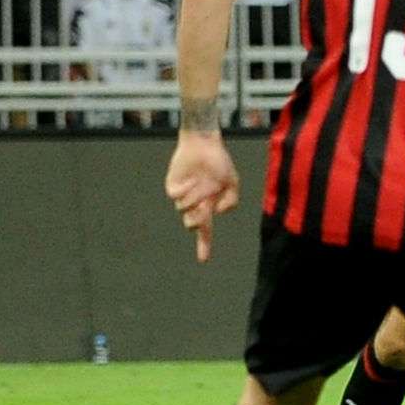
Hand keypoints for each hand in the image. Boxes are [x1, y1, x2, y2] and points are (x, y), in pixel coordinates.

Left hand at [165, 131, 239, 262]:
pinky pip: (176, 196)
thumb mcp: (233, 182)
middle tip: (203, 209)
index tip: (203, 261)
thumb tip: (217, 213)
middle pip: (192, 224)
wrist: (204, 143)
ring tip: (202, 183)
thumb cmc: (219, 162)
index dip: (204, 246)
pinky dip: (186, 190)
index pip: (205, 231)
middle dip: (198, 219)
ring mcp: (182, 195)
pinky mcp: (172, 187)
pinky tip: (192, 180)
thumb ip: (232, 201)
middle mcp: (194, 203)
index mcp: (208, 206)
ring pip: (185, 208)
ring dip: (196, 198)